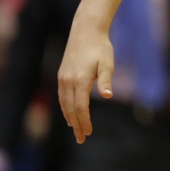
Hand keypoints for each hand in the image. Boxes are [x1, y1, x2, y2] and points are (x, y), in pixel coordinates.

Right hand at [57, 22, 114, 143]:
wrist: (86, 31)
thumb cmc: (100, 47)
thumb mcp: (107, 63)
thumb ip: (106, 80)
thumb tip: (108, 96)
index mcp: (80, 80)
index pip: (81, 107)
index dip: (84, 121)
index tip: (88, 133)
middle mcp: (68, 81)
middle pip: (71, 109)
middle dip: (76, 125)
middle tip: (81, 139)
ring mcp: (63, 78)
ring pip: (64, 104)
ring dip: (70, 118)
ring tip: (75, 130)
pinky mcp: (62, 75)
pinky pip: (62, 96)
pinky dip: (65, 107)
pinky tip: (69, 113)